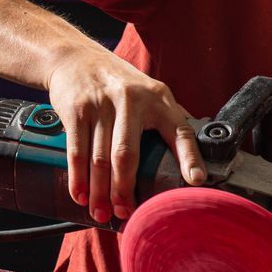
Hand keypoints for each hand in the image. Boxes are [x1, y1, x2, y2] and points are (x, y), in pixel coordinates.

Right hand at [44, 49, 206, 222]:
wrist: (75, 57)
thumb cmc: (116, 82)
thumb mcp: (149, 92)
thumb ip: (167, 120)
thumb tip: (190, 156)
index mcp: (159, 99)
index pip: (180, 130)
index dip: (190, 157)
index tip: (196, 181)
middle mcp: (132, 100)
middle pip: (127, 154)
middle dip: (124, 190)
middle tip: (124, 213)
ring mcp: (102, 104)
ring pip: (100, 159)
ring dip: (99, 192)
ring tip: (101, 212)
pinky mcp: (77, 109)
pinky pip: (77, 151)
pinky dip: (78, 178)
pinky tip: (81, 195)